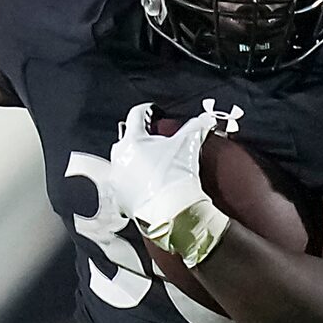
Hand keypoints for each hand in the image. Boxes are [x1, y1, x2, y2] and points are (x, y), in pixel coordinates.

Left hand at [107, 101, 235, 264]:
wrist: (173, 211)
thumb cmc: (177, 177)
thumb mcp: (189, 145)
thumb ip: (196, 127)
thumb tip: (205, 119)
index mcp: (133, 140)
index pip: (136, 115)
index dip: (149, 111)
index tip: (156, 114)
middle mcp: (120, 157)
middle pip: (128, 139)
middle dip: (142, 140)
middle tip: (158, 145)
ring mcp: (117, 178)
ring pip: (124, 163)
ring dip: (136, 162)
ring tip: (154, 168)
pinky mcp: (119, 198)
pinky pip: (124, 186)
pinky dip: (134, 185)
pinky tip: (148, 188)